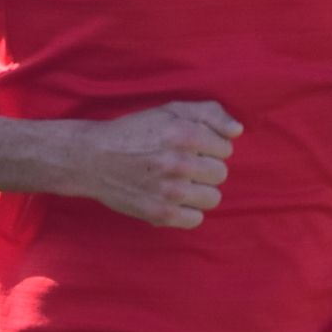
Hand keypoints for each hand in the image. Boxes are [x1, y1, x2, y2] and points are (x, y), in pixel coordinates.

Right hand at [73, 101, 240, 227]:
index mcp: (183, 134)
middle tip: (183, 166)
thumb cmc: (135, 132)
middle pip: (220, 173)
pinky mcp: (160, 214)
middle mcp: (179, 163)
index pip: (225, 148)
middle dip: (205, 169)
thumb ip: (208, 113)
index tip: (191, 148)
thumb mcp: (170, 111)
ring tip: (180, 183)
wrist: (93, 159)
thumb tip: (238, 130)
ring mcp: (170, 191)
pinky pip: (196, 219)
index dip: (210, 147)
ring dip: (199, 191)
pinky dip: (187, 212)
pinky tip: (173, 200)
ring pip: (212, 198)